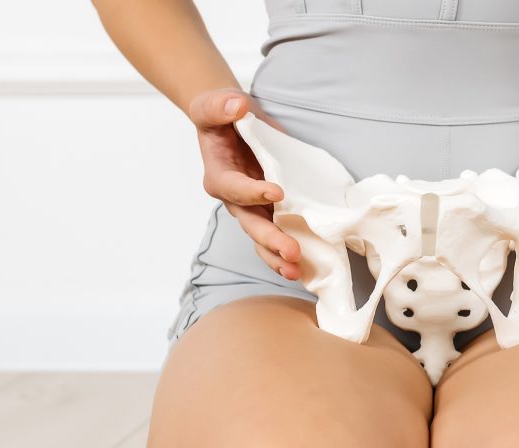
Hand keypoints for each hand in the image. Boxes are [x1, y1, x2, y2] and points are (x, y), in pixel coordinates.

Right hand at [188, 87, 302, 279]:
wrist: (234, 122)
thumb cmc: (222, 115)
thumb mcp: (213, 105)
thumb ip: (220, 105)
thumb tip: (237, 106)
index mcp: (218, 176)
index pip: (234, 189)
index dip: (253, 192)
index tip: (276, 192)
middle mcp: (235, 200)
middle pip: (251, 224)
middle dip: (271, 239)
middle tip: (291, 252)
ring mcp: (254, 209)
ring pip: (263, 239)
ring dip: (278, 257)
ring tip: (296, 271)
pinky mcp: (271, 211)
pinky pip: (279, 235)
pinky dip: (289, 252)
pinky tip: (305, 267)